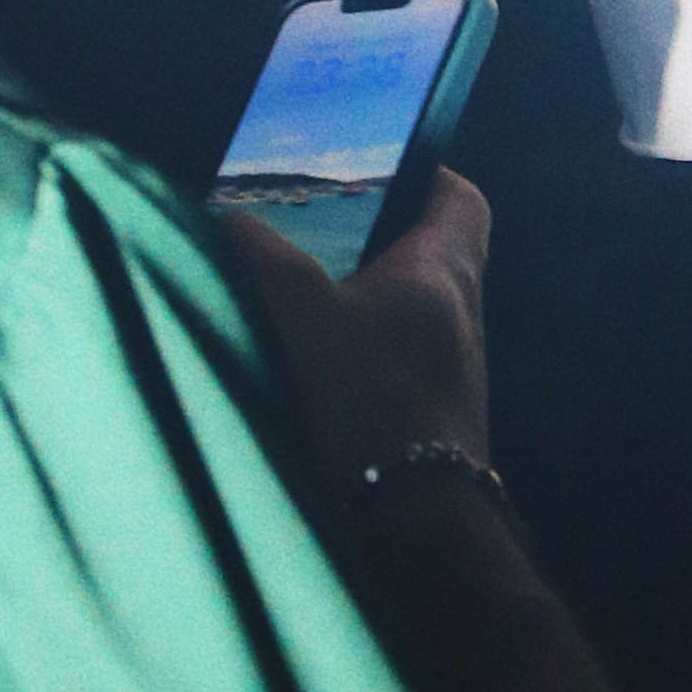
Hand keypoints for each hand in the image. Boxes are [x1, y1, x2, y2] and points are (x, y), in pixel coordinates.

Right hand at [213, 167, 495, 496]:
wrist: (414, 523)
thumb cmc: (370, 400)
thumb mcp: (304, 318)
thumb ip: (265, 261)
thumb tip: (229, 218)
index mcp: (445, 269)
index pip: (461, 197)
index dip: (425, 173)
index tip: (374, 168)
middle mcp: (461, 311)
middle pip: (431, 249)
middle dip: (376, 235)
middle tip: (317, 228)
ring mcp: (452, 366)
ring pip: (413, 306)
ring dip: (366, 294)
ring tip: (303, 286)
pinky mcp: (432, 412)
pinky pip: (401, 355)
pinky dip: (365, 344)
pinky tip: (315, 358)